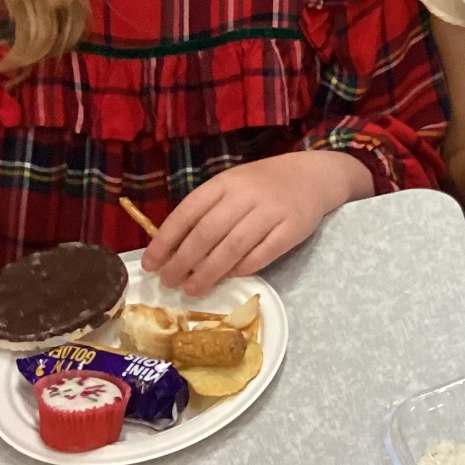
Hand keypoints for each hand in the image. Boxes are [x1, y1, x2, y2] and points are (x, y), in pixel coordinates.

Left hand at [143, 150, 369, 295]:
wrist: (313, 175)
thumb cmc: (263, 184)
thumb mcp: (232, 186)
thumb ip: (207, 211)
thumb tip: (174, 249)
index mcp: (225, 183)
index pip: (187, 212)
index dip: (165, 240)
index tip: (151, 263)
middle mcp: (246, 195)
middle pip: (207, 234)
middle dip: (183, 262)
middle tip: (169, 282)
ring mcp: (271, 212)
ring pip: (232, 248)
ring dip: (208, 272)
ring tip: (192, 289)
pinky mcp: (292, 229)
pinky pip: (262, 255)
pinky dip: (242, 269)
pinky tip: (229, 277)